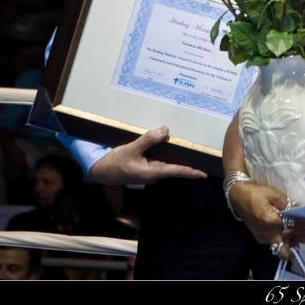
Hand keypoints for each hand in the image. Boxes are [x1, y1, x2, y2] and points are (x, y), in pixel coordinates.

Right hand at [88, 125, 207, 184]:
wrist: (100, 170)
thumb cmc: (115, 163)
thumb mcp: (131, 149)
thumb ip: (148, 140)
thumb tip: (165, 130)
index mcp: (152, 173)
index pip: (177, 171)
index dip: (191, 172)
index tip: (204, 173)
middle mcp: (154, 173)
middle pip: (175, 167)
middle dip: (189, 161)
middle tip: (203, 154)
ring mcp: (150, 170)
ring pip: (168, 162)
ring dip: (178, 155)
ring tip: (192, 147)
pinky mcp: (146, 165)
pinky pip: (160, 159)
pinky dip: (167, 152)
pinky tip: (171, 144)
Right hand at [227, 181, 304, 261]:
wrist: (237, 196)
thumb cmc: (256, 192)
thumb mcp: (275, 194)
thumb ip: (289, 205)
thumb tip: (301, 211)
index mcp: (272, 221)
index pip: (296, 224)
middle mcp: (268, 233)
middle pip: (292, 237)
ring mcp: (263, 238)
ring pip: (284, 246)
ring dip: (298, 242)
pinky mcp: (260, 238)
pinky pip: (277, 243)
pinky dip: (287, 241)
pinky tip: (295, 238)